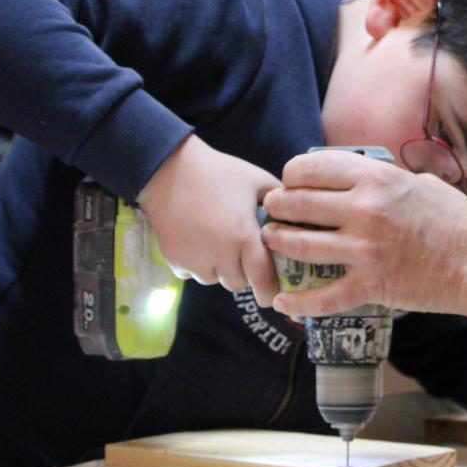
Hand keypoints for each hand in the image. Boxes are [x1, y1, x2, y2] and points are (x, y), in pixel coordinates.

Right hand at [138, 135, 279, 305]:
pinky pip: (192, 274)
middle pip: (238, 282)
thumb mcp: (256, 180)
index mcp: (244, 236)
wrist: (167, 169)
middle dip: (244, 272)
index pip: (262, 278)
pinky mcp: (174, 260)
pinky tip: (198, 241)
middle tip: (241, 251)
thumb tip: (298, 216)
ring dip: (220, 269)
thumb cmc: (218, 172)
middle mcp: (220, 254)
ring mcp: (194, 260)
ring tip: (218, 242)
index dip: (269, 291)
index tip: (273, 297)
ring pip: (215, 280)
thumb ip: (280, 200)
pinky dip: (198, 265)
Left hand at [261, 151, 466, 316]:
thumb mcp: (421, 182)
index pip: (313, 168)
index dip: (291, 174)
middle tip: (273, 210)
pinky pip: (324, 297)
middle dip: (278, 206)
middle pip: (299, 204)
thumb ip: (386, 178)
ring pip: (301, 245)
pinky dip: (299, 303)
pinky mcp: (370, 286)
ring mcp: (364, 250)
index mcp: (376, 180)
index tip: (289, 181)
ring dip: (279, 242)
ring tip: (272, 240)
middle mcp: (364, 211)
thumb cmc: (457, 221)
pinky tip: (282, 302)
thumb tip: (363, 176)